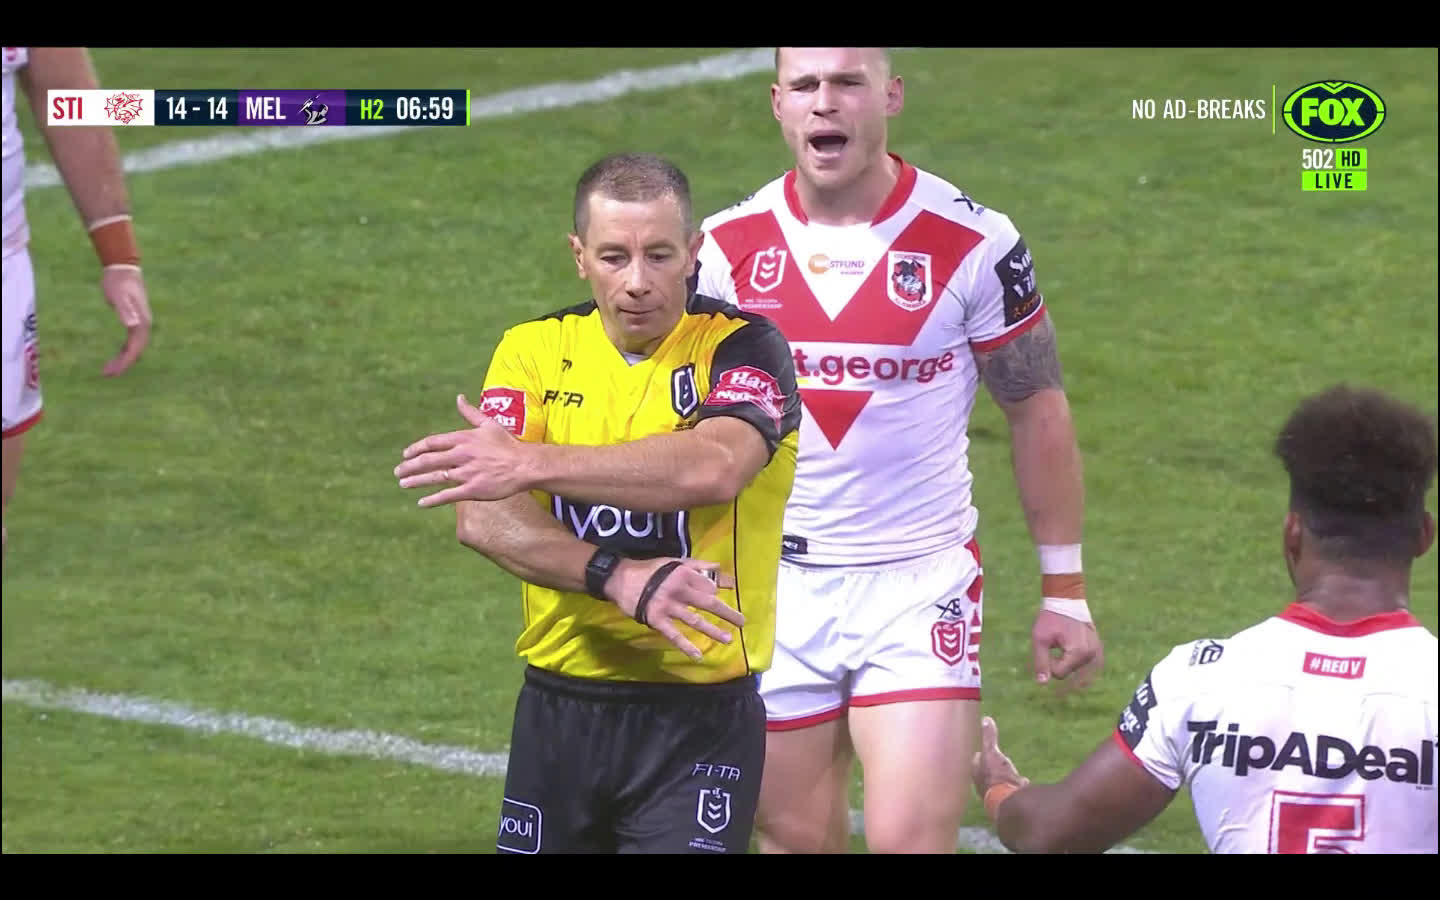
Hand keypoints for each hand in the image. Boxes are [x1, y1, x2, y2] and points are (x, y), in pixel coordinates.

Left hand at [100, 265, 150, 376]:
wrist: (122, 268)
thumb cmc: (117, 281)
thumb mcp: (118, 295)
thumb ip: (125, 310)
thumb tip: (131, 326)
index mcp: (141, 322)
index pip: (135, 347)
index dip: (125, 361)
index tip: (113, 371)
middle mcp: (143, 325)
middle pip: (136, 351)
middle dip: (123, 364)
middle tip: (107, 374)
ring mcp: (139, 323)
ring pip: (134, 348)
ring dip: (123, 359)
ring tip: (108, 370)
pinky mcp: (134, 321)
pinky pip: (130, 342)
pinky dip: (123, 351)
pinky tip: (115, 357)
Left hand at [395, 394, 530, 506]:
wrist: (525, 465)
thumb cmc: (508, 444)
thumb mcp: (488, 424)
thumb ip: (470, 413)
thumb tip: (458, 398)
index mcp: (463, 438)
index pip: (432, 442)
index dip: (416, 448)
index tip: (406, 454)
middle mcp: (461, 455)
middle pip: (428, 460)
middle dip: (410, 466)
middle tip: (398, 471)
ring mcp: (466, 473)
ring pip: (435, 477)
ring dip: (416, 481)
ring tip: (403, 484)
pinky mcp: (472, 489)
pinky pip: (448, 495)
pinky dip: (433, 499)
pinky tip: (421, 503)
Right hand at [609, 557, 742, 660]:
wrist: (621, 579)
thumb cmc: (650, 570)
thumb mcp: (674, 561)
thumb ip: (698, 565)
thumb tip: (719, 567)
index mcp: (684, 573)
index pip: (709, 584)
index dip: (721, 588)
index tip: (731, 592)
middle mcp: (679, 590)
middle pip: (708, 603)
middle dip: (727, 613)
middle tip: (742, 622)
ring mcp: (668, 607)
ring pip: (695, 620)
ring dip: (713, 631)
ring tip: (728, 639)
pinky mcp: (657, 620)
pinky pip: (674, 635)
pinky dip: (686, 646)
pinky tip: (699, 655)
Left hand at [972, 716, 1029, 798]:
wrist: (1007, 799)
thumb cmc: (995, 774)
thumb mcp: (992, 752)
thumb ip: (989, 737)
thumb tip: (985, 719)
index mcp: (975, 771)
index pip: (976, 759)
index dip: (981, 754)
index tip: (985, 749)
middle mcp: (981, 782)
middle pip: (986, 770)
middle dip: (991, 766)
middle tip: (997, 759)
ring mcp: (994, 791)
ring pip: (997, 780)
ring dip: (1002, 775)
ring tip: (1008, 770)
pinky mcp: (1006, 798)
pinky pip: (1010, 788)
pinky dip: (1014, 784)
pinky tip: (1021, 782)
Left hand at [1031, 606, 1103, 690]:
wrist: (1066, 601)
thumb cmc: (1050, 619)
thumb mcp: (1040, 639)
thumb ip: (1040, 662)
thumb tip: (1042, 683)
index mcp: (1078, 652)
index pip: (1059, 674)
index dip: (1048, 663)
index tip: (1047, 648)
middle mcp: (1092, 654)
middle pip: (1070, 674)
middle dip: (1058, 665)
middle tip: (1055, 646)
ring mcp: (1098, 652)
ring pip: (1078, 673)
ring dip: (1067, 665)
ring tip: (1062, 648)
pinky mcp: (1099, 650)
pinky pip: (1089, 668)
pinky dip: (1078, 667)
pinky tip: (1070, 661)